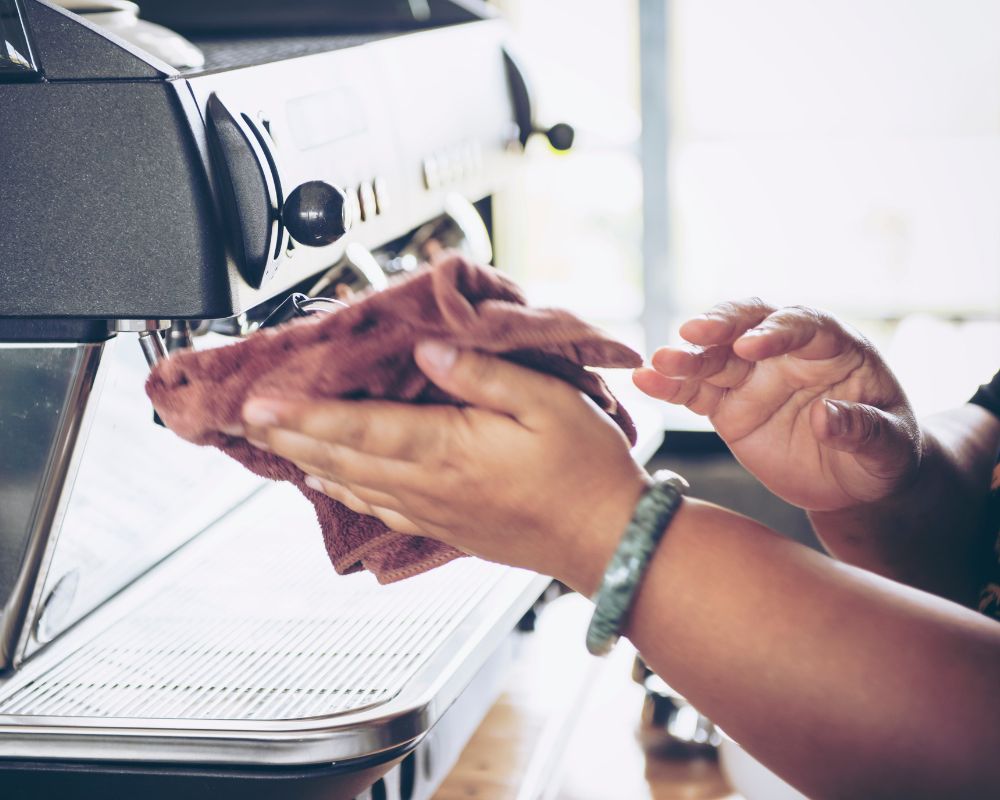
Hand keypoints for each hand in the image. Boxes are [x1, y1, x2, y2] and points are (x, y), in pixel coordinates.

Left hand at [242, 342, 649, 593]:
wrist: (607, 540)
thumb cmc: (584, 471)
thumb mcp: (548, 403)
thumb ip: (483, 375)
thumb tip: (429, 354)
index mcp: (450, 448)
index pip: (358, 428)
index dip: (303, 414)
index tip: (260, 403)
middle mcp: (430, 485)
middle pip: (341, 459)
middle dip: (289, 437)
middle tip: (248, 419)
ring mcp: (434, 511)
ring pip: (352, 486)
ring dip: (308, 463)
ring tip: (275, 445)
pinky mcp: (445, 527)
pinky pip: (379, 510)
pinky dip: (344, 493)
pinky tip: (330, 484)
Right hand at [633, 299, 921, 510]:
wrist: (851, 481)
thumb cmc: (882, 454)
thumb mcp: (890, 448)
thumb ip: (865, 430)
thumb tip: (825, 417)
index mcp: (834, 347)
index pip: (803, 325)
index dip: (777, 331)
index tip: (752, 346)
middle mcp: (786, 352)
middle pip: (749, 324)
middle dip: (721, 325)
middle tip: (695, 333)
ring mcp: (751, 377)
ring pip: (714, 356)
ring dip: (686, 355)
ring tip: (659, 361)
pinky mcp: (726, 405)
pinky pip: (694, 392)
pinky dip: (669, 386)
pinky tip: (644, 381)